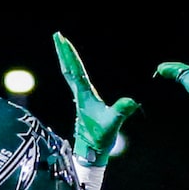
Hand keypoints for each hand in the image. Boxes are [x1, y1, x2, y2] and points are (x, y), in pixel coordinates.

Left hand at [53, 33, 140, 168]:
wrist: (91, 153)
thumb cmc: (100, 139)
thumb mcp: (112, 125)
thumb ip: (120, 112)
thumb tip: (131, 101)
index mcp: (84, 95)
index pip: (75, 70)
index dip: (69, 54)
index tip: (63, 40)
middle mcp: (79, 94)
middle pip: (68, 68)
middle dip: (63, 51)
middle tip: (57, 35)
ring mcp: (80, 99)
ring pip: (70, 74)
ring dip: (67, 59)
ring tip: (63, 47)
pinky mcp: (83, 104)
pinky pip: (76, 81)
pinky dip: (73, 70)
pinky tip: (75, 70)